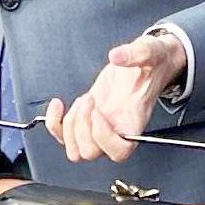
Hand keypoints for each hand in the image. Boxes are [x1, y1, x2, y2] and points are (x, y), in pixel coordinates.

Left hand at [46, 30, 184, 163]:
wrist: (144, 64)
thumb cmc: (150, 65)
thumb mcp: (149, 52)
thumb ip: (136, 53)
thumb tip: (117, 56)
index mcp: (133, 124)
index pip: (119, 152)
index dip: (103, 137)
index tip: (99, 112)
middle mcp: (116, 133)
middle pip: (90, 152)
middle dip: (82, 124)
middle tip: (90, 99)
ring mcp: (98, 130)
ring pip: (75, 150)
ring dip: (70, 125)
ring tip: (84, 99)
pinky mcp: (85, 120)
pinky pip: (62, 137)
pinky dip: (54, 123)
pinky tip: (58, 104)